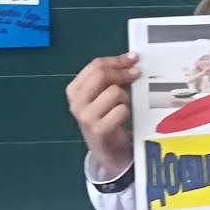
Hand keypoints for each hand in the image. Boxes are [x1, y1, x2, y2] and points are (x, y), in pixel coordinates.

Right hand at [66, 54, 138, 177]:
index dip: (117, 60)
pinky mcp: (99, 129)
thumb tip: (130, 60)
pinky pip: (121, 110)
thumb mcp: (101, 95)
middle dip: (122, 72)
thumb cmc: (105, 119)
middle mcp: (76, 102)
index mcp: (74, 90)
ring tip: (122, 105)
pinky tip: (121, 117)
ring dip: (124, 97)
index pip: (96, 65)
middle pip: (102, 75)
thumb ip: (110, 78)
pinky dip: (126, 111)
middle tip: (135, 74)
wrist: (105, 150)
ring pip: (114, 91)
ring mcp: (86, 117)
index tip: (132, 59)